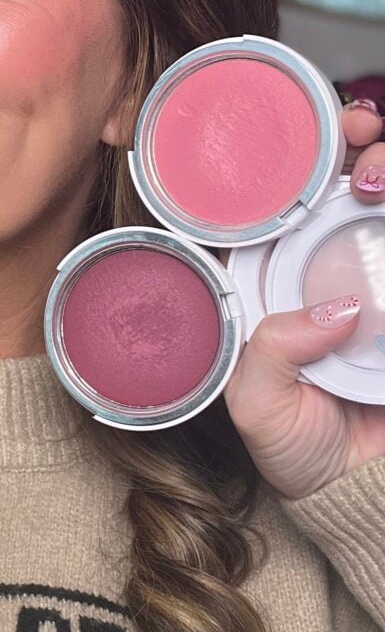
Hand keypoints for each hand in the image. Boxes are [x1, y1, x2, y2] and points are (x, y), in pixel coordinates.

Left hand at [224, 101, 384, 499]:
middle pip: (348, 182)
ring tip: (379, 178)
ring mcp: (380, 278)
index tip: (315, 136)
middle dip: (360, 146)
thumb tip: (334, 310)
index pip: (282, 201)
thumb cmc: (298, 449)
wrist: (363, 494)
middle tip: (363, 138)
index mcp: (280, 281)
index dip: (296, 157)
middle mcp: (332, 267)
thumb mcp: (259, 405)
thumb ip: (273, 355)